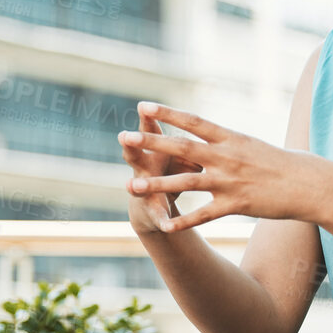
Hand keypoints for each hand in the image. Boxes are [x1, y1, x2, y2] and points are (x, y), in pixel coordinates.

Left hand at [117, 101, 326, 230]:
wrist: (311, 184)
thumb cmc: (283, 164)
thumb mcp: (252, 146)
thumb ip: (226, 143)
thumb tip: (208, 135)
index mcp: (231, 138)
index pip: (193, 121)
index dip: (167, 113)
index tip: (142, 106)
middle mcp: (227, 156)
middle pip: (182, 147)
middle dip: (151, 142)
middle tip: (122, 137)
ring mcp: (230, 181)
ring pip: (186, 181)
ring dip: (156, 184)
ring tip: (130, 186)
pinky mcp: (237, 205)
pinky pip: (204, 214)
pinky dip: (184, 221)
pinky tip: (165, 226)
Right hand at [119, 106, 200, 233]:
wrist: (155, 208)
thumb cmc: (173, 172)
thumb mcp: (182, 156)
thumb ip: (191, 144)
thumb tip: (210, 130)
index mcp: (154, 151)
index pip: (150, 132)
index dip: (148, 120)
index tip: (142, 107)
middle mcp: (143, 169)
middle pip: (135, 156)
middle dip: (130, 146)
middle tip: (123, 137)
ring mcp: (144, 191)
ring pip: (139, 188)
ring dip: (138, 187)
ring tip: (129, 186)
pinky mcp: (152, 212)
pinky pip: (158, 217)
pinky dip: (162, 221)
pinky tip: (166, 226)